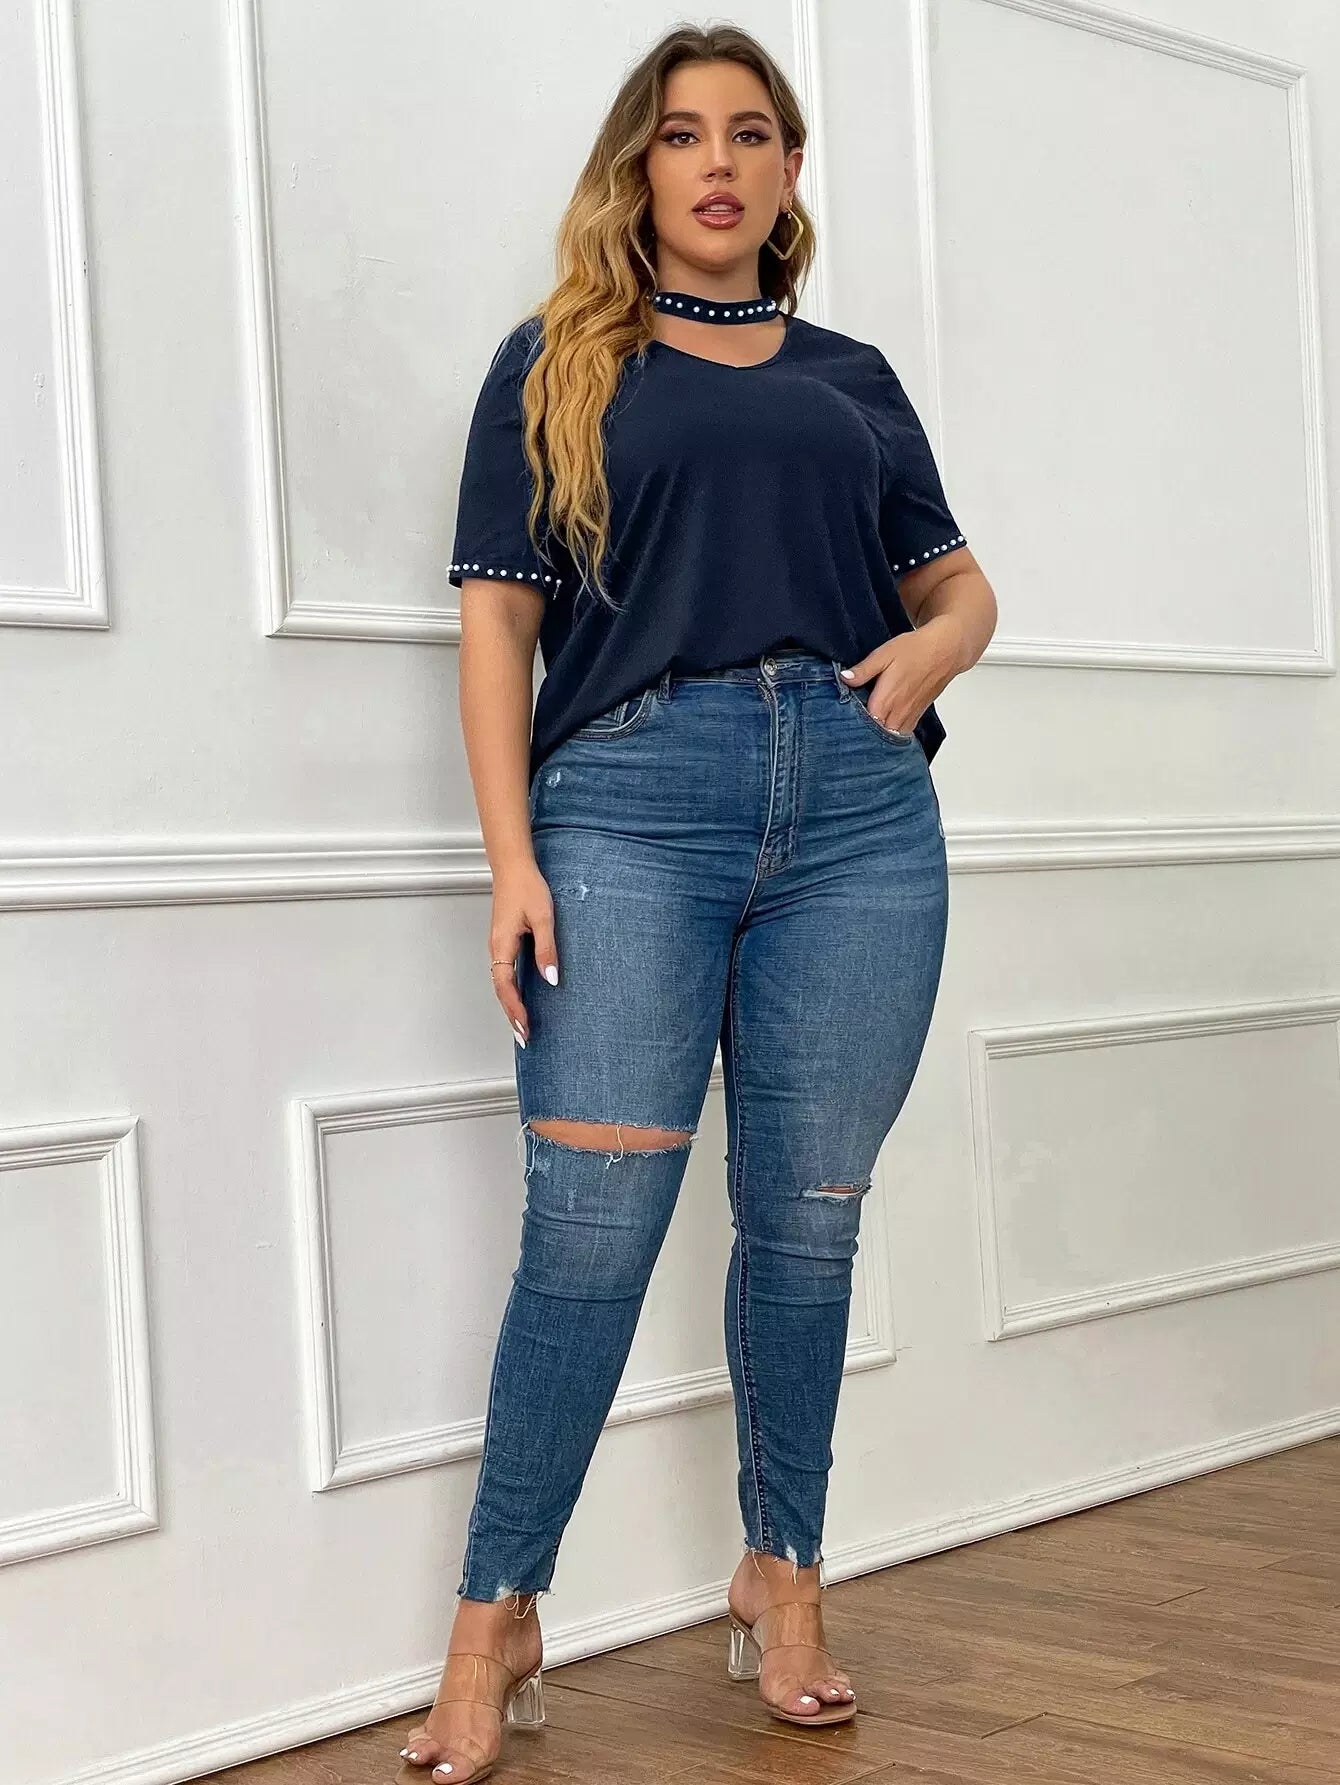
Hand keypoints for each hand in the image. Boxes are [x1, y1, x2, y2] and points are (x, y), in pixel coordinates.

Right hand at [489, 860, 558, 1046]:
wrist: (513, 867)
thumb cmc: (527, 888)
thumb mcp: (544, 918)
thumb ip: (547, 949)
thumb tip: (551, 979)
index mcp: (502, 945)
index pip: (505, 986)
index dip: (514, 1009)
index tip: (524, 1028)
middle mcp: (496, 949)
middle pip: (500, 990)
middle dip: (511, 1015)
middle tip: (525, 1038)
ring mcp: (498, 946)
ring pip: (501, 983)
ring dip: (511, 1005)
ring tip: (523, 1026)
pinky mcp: (504, 942)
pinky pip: (504, 973)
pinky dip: (511, 991)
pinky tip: (521, 999)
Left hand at [839, 619, 963, 732]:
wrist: (945, 650)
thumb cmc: (916, 650)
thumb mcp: (883, 654)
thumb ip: (863, 670)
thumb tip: (844, 678)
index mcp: (885, 700)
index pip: (863, 725)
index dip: (851, 724)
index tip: (842, 719)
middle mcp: (898, 713)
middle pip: (876, 735)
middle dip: (864, 732)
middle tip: (851, 724)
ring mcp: (909, 716)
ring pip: (890, 737)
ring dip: (879, 734)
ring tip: (866, 727)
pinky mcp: (917, 716)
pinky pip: (902, 733)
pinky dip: (892, 732)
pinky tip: (884, 724)